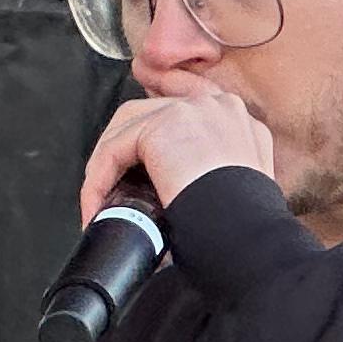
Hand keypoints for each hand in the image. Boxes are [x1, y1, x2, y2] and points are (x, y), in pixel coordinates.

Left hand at [81, 87, 277, 220]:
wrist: (247, 234)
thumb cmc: (243, 227)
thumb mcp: (239, 191)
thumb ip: (216, 176)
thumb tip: (180, 192)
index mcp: (238, 123)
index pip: (185, 111)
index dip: (153, 127)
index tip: (132, 158)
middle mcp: (218, 107)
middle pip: (150, 113)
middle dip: (122, 148)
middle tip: (109, 187)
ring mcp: (191, 110)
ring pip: (127, 128)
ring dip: (105, 167)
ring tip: (98, 202)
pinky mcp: (163, 125)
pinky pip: (114, 150)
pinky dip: (98, 180)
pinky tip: (95, 206)